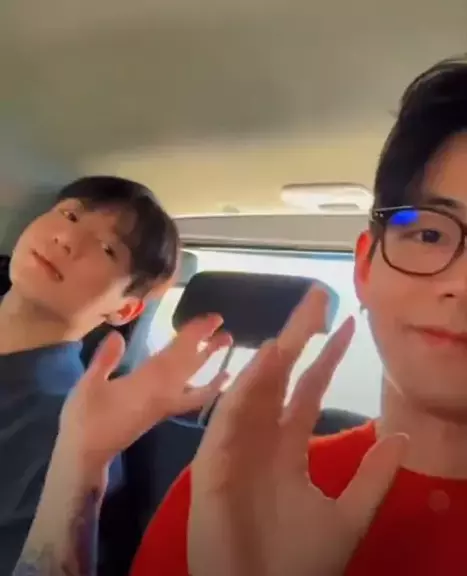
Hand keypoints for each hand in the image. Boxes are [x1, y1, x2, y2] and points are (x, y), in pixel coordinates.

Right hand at [59, 314, 231, 467]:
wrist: (87, 456)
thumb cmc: (85, 420)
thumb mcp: (88, 387)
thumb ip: (104, 360)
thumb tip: (117, 335)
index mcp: (147, 384)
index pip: (176, 354)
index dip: (194, 335)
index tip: (211, 319)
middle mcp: (163, 394)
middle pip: (190, 365)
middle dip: (207, 343)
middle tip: (223, 326)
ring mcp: (165, 405)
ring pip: (195, 380)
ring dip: (210, 362)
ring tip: (225, 346)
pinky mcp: (163, 413)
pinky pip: (192, 397)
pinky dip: (207, 388)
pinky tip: (217, 382)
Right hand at [188, 288, 406, 575]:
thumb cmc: (297, 564)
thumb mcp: (347, 516)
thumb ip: (371, 476)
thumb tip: (397, 434)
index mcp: (289, 447)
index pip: (309, 390)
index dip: (327, 357)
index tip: (348, 325)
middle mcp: (263, 438)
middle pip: (281, 377)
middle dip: (298, 337)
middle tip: (317, 297)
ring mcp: (237, 447)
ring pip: (255, 390)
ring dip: (274, 356)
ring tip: (297, 322)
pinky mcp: (213, 462)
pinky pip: (229, 419)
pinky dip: (244, 389)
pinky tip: (264, 361)